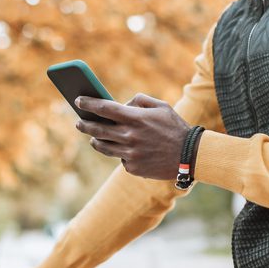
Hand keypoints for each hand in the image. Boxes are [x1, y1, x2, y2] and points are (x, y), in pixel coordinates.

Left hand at [74, 93, 189, 180]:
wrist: (190, 155)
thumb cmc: (175, 127)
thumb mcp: (161, 106)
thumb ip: (139, 100)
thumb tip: (122, 104)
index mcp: (135, 118)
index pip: (104, 108)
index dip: (89, 103)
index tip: (78, 100)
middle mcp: (129, 136)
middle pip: (97, 129)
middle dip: (84, 124)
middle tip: (79, 122)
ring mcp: (130, 154)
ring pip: (103, 146)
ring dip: (96, 140)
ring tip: (93, 137)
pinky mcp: (133, 167)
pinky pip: (120, 158)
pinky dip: (120, 152)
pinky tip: (124, 149)